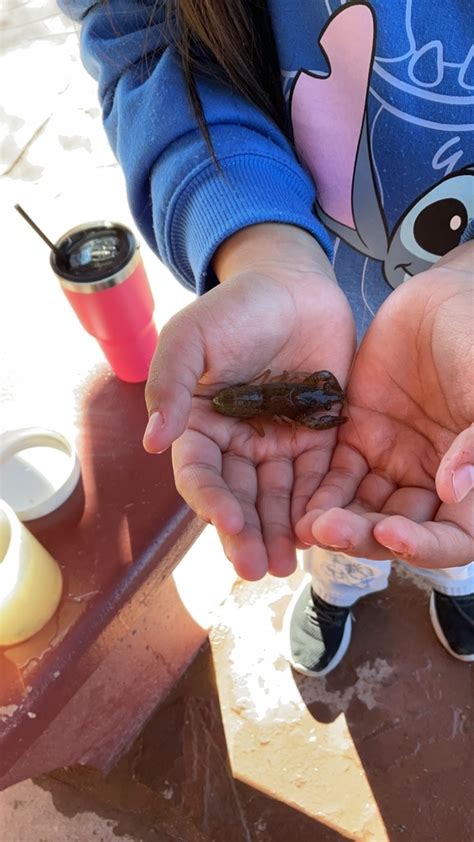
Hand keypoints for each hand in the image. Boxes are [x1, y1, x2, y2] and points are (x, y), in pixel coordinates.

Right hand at [144, 224, 354, 579]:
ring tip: (287, 564)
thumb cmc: (234, 307)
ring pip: (277, 496)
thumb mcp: (190, 337)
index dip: (211, 501)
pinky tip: (321, 530)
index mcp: (199, 424)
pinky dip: (316, 503)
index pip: (200, 474)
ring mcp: (278, 441)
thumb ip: (170, 384)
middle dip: (247, 533)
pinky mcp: (317, 436)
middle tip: (258, 568)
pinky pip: (317, 476)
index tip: (228, 523)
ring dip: (280, 531)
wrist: (292, 284)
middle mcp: (236, 442)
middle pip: (239, 496)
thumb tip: (153, 440)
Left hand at [297, 244, 473, 567]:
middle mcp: (432, 480)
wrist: (443, 296)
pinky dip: (321, 492)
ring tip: (310, 525)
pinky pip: (337, 475)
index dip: (426, 547)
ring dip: (338, 521)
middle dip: (365, 536)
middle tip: (331, 531)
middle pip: (398, 529)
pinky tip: (301, 502)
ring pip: (364, 508)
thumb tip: (451, 492)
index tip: (392, 534)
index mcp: (473, 479)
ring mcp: (393, 461)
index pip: (454, 537)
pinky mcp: (359, 437)